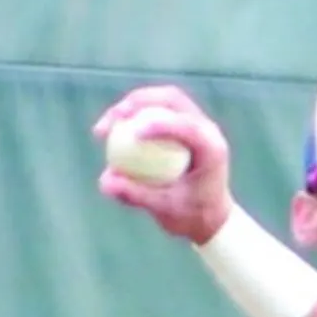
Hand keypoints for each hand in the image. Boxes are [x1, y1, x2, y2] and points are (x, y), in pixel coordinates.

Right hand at [92, 85, 234, 244]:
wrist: (210, 217)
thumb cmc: (192, 216)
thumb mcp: (165, 211)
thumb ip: (137, 195)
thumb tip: (104, 182)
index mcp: (212, 150)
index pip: (189, 127)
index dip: (161, 124)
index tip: (133, 134)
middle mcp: (207, 130)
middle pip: (172, 99)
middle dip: (138, 102)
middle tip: (112, 120)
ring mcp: (195, 124)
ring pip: (161, 99)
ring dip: (131, 104)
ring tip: (105, 126)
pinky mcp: (182, 125)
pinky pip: (156, 111)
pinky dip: (133, 115)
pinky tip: (112, 129)